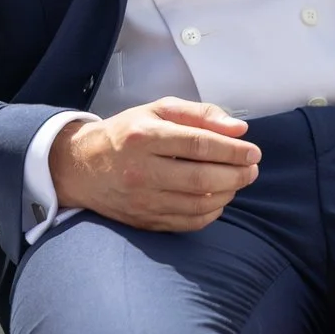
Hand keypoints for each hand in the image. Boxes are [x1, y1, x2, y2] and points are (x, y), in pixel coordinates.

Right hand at [52, 98, 260, 232]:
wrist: (82, 168)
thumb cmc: (126, 134)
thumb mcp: (157, 110)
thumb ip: (200, 114)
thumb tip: (238, 129)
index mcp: (144, 136)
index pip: (199, 144)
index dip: (233, 150)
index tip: (253, 151)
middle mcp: (142, 170)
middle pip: (202, 178)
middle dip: (237, 174)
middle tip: (252, 168)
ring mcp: (142, 200)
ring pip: (198, 204)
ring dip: (228, 193)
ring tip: (237, 181)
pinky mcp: (144, 220)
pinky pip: (189, 223)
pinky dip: (211, 213)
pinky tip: (218, 199)